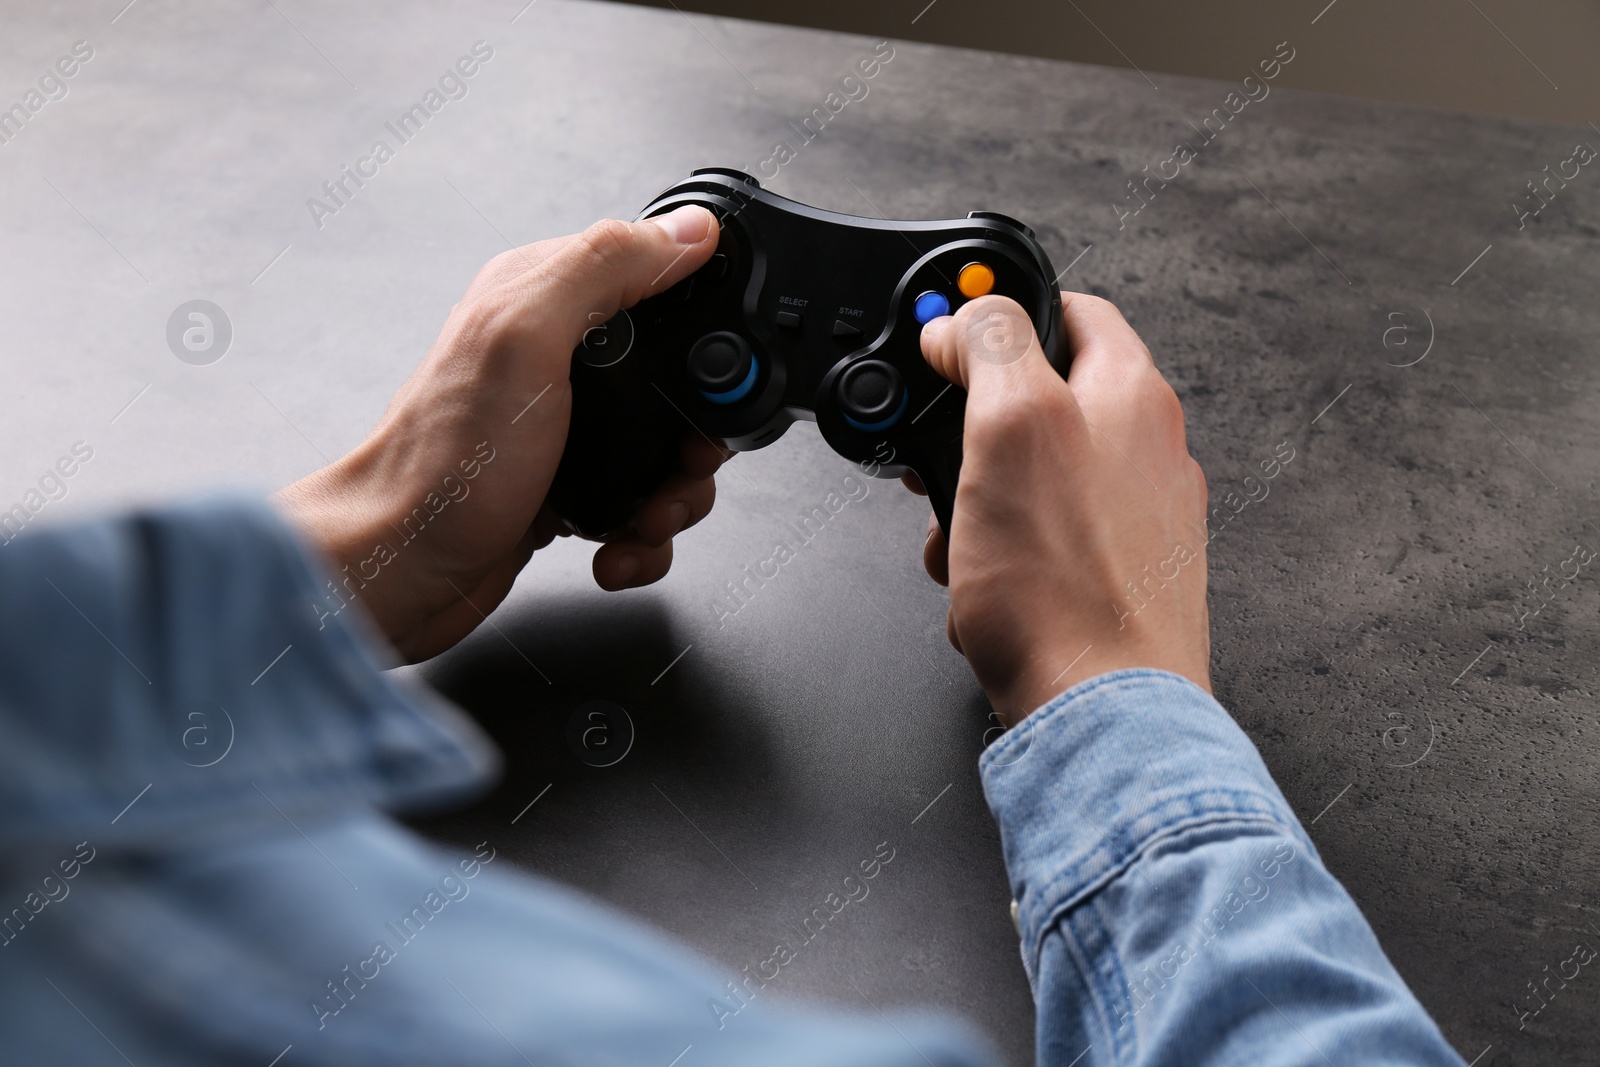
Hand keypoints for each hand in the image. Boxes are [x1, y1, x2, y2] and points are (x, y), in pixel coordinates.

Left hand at [274, 206, 724, 662]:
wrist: (399, 571)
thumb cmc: (444, 464)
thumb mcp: (528, 338)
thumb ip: (605, 267)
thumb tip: (688, 230)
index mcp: (543, 299)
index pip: (656, 282)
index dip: (699, 329)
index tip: (709, 381)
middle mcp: (554, 360)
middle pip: (675, 383)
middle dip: (693, 439)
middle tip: (678, 468)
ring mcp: (561, 430)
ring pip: (664, 453)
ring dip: (672, 499)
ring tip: (645, 520)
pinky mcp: (564, 490)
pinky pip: (637, 507)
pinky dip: (640, 538)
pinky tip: (613, 549)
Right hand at [914, 293, 1210, 725]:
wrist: (1101, 711)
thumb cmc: (1065, 585)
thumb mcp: (1011, 424)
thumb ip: (990, 345)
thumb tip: (966, 316)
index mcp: (1133, 393)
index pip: (1070, 309)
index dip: (1000, 313)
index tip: (950, 340)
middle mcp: (1148, 449)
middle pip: (1041, 400)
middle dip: (972, 431)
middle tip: (940, 461)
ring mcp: (1138, 517)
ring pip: (1031, 478)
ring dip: (977, 502)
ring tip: (963, 539)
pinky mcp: (1119, 576)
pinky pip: (1041, 543)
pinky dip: (1002, 558)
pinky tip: (984, 588)